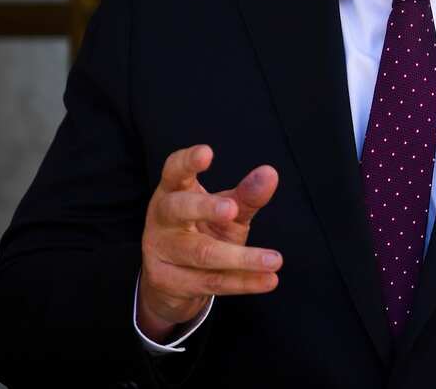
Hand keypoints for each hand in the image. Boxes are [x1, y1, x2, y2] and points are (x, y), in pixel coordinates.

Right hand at [138, 144, 280, 340]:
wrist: (173, 281)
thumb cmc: (202, 231)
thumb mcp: (227, 211)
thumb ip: (246, 195)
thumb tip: (270, 173)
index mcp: (172, 191)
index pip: (174, 171)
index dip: (187, 161)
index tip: (207, 152)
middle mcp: (161, 218)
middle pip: (178, 209)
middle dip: (205, 208)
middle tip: (232, 209)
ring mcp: (160, 251)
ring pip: (201, 253)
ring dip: (240, 257)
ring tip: (274, 258)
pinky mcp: (167, 281)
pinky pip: (211, 282)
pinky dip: (244, 282)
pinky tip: (269, 279)